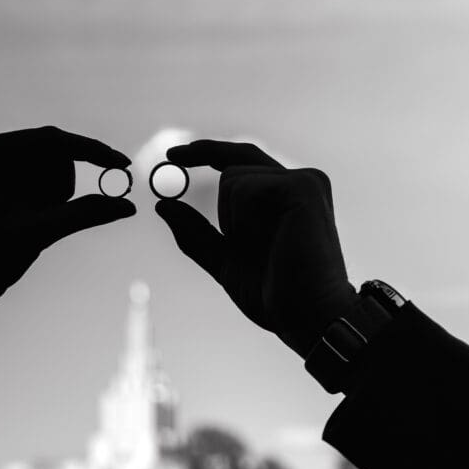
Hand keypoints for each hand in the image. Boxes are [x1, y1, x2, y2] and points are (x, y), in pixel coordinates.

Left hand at [0, 126, 134, 326]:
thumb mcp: (37, 235)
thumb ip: (84, 215)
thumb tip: (129, 206)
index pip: (51, 140)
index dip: (93, 152)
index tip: (124, 165)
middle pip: (52, 154)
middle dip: (61, 189)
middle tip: (47, 223)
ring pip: (50, 171)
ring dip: (54, 201)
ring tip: (28, 230)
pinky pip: (40, 184)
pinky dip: (46, 206)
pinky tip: (24, 228)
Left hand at [155, 140, 355, 357]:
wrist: (305, 316)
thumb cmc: (274, 295)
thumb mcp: (223, 260)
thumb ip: (196, 233)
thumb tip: (164, 205)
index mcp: (284, 196)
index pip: (240, 160)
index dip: (205, 152)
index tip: (172, 155)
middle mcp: (298, 182)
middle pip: (233, 166)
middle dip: (222, 209)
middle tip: (237, 243)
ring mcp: (304, 182)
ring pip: (232, 179)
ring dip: (233, 220)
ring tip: (264, 249)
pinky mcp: (303, 187)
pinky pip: (244, 187)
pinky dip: (242, 220)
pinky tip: (269, 241)